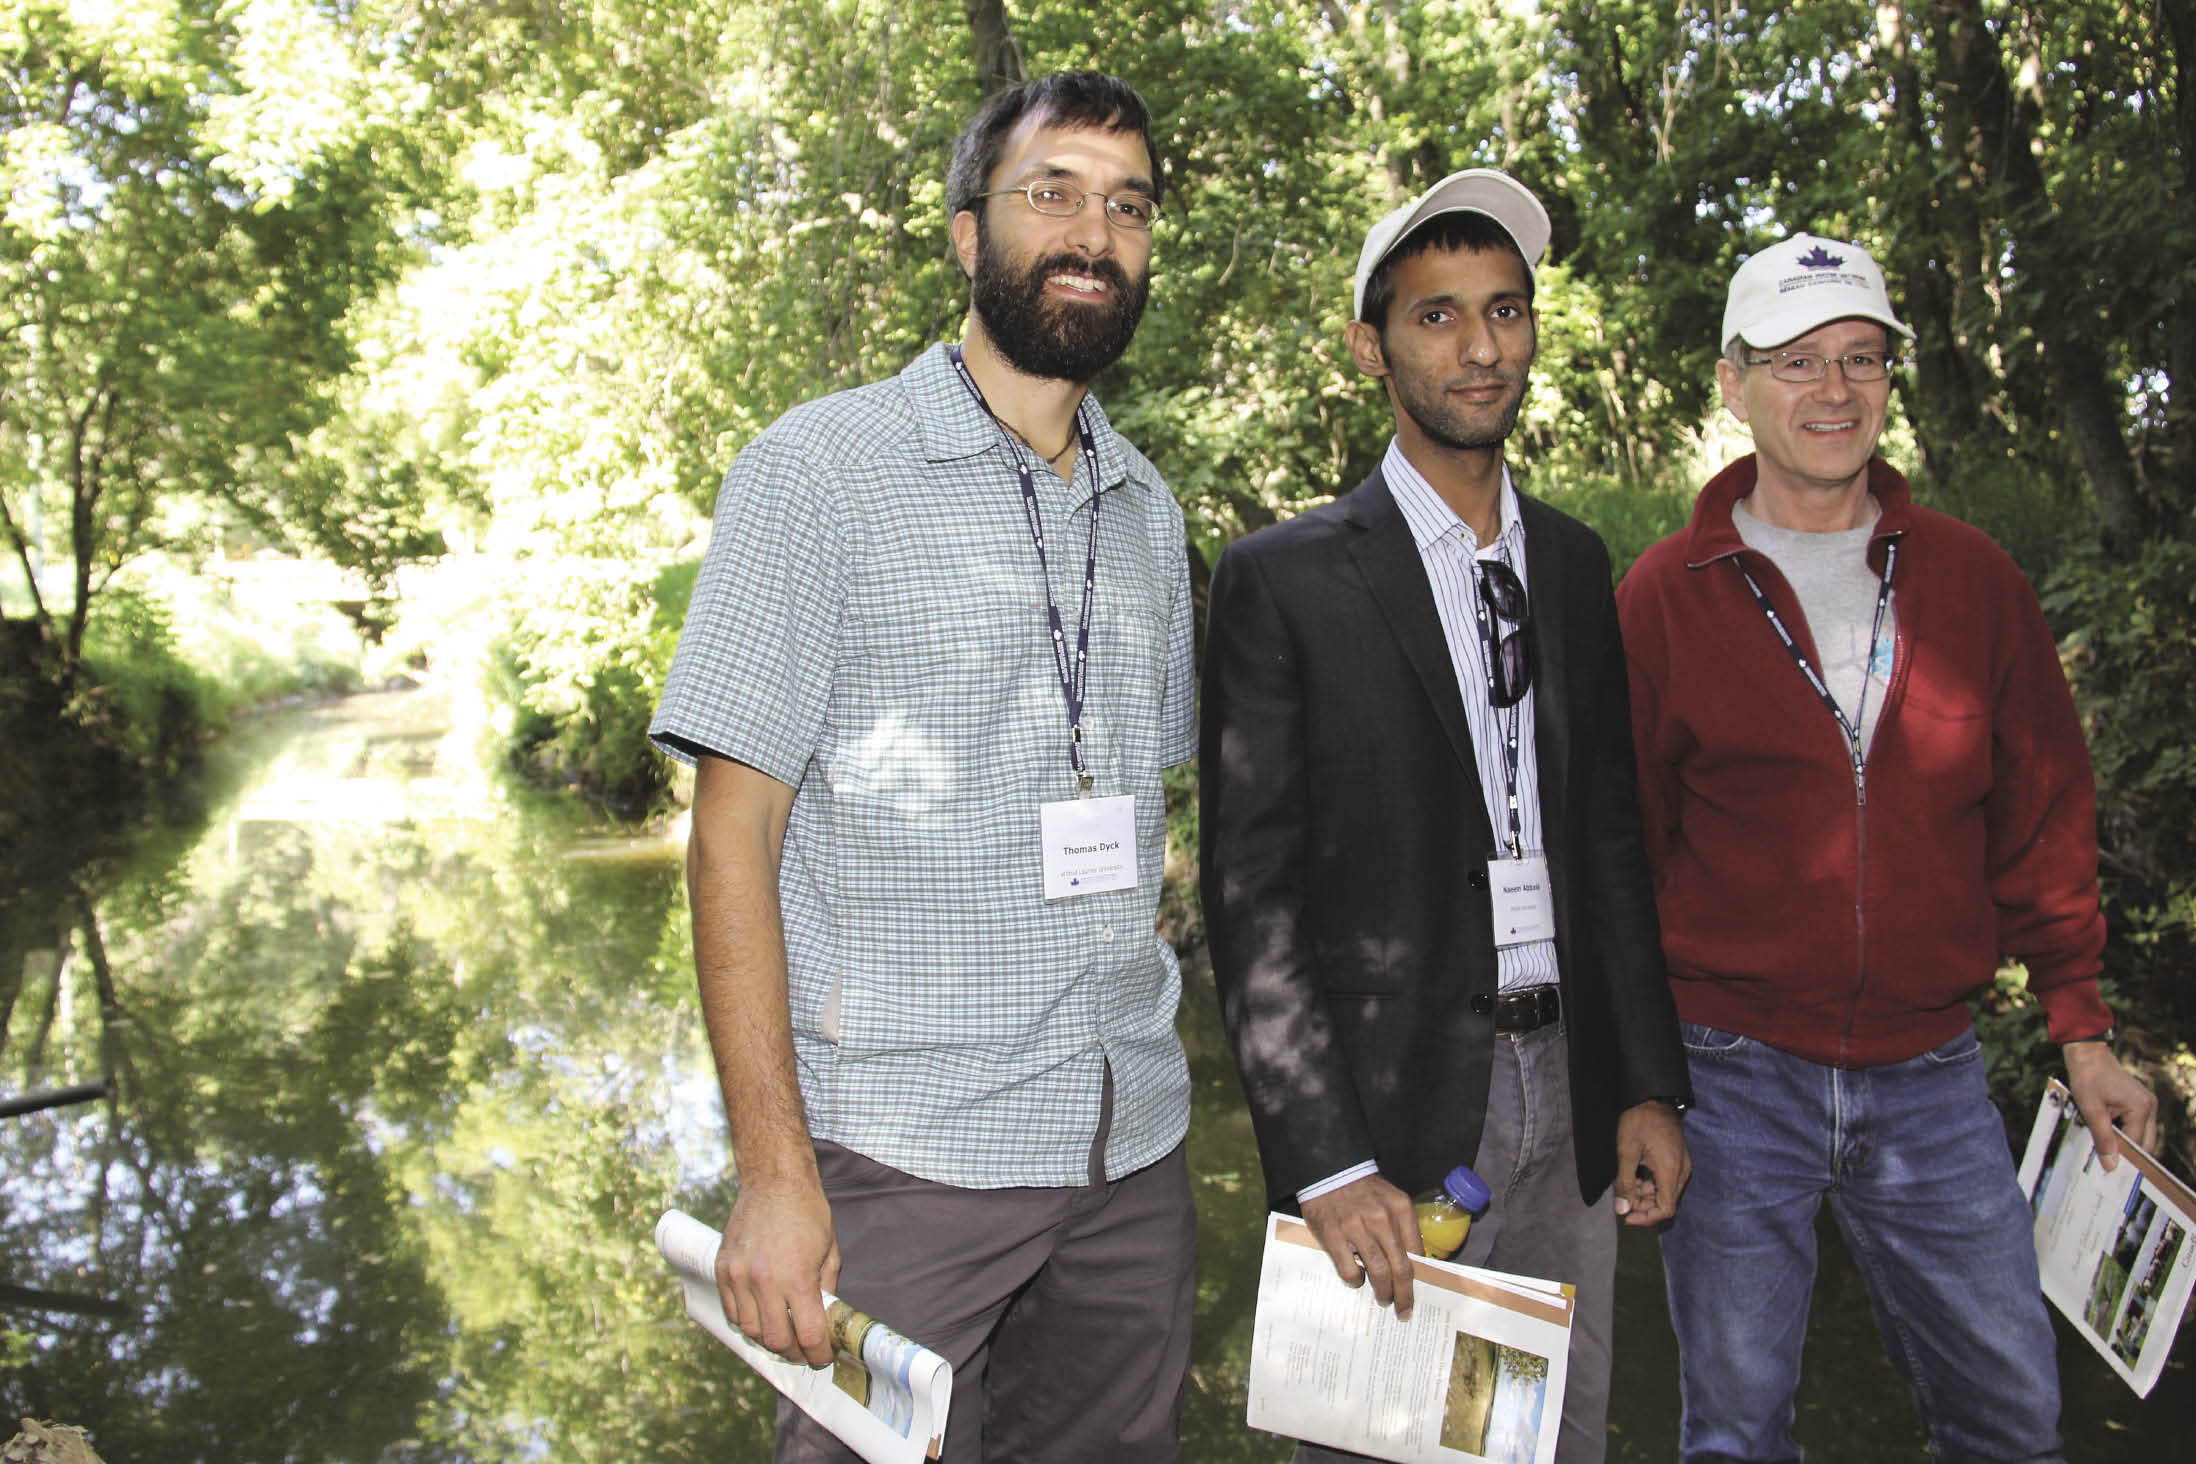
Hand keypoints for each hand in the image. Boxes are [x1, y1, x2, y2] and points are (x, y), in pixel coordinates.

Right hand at [714, 1172, 842, 1366]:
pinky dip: (747, 1321)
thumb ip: (827, 1290)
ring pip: (750, 1331)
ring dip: (770, 1340)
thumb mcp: (830, 1251)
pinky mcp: (722, 1270)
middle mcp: (764, 1281)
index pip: (808, 1336)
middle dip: (796, 1352)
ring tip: (785, 1335)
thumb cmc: (807, 1211)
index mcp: (797, 1277)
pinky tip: (762, 1316)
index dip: (820, 1354)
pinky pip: (732, 1312)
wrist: (774, 1180)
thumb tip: (826, 1321)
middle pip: (777, 1341)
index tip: (825, 1356)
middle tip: (807, 1350)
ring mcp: (739, 1276)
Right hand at [1301, 1174, 1423, 1318]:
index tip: (1419, 1290)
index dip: (1419, 1276)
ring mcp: (1356, 1228)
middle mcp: (1381, 1219)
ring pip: (1378, 1272)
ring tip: (1383, 1299)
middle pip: (1400, 1268)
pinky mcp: (1333, 1236)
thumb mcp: (1391, 1200)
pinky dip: (1356, 1281)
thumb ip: (1403, 1227)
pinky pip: (1349, 1270)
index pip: (1417, 1252)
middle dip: (1404, 1295)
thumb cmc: (1363, 1190)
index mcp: (1401, 1209)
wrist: (1330, 1170)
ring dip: (1383, 1293)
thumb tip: (1414, 1261)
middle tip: (1404, 1309)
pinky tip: (1357, 1279)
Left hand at [1612, 1099, 1689, 1225]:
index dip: (1646, 1218)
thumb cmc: (1639, 1120)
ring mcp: (1682, 1165)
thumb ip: (1625, 1183)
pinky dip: (1652, 1185)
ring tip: (1626, 1188)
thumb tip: (1622, 1209)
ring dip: (1647, 1196)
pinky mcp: (1679, 1159)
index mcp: (1671, 1170)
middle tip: (1623, 1201)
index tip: (1627, 1217)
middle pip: (1667, 1203)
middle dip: (1644, 1207)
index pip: (1666, 1209)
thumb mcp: (1626, 1152)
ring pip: (1667, 1193)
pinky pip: (1668, 1181)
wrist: (1653, 1096)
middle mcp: (1682, 1171)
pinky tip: (1636, 1178)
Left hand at [2063, 1040, 2158, 1170]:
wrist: (2088, 1055)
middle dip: (2128, 1154)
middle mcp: (2149, 1107)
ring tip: (2107, 1148)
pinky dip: (2125, 1132)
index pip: (2137, 1145)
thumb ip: (2102, 1138)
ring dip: (2126, 1142)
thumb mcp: (2091, 1110)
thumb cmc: (2088, 1078)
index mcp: (2141, 1108)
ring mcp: (2147, 1104)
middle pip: (2145, 1143)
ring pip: (2142, 1136)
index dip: (2124, 1158)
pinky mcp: (2140, 1103)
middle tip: (2109, 1164)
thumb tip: (2111, 1164)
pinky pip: (2136, 1125)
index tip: (2111, 1170)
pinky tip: (2109, 1135)